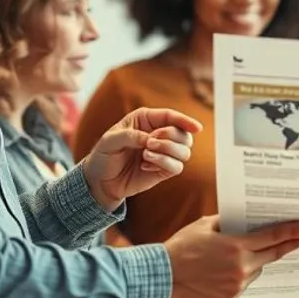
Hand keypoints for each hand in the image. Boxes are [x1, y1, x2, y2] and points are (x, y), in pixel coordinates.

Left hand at [83, 107, 201, 210]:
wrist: (100, 180)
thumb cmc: (104, 155)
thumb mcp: (110, 141)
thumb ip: (131, 136)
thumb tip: (151, 140)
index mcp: (146, 120)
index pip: (172, 117)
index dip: (186, 120)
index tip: (197, 128)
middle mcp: (158, 134)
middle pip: (183, 134)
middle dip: (169, 139)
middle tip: (148, 144)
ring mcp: (163, 153)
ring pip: (185, 151)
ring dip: (167, 152)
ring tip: (145, 155)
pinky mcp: (164, 170)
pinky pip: (177, 167)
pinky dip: (163, 165)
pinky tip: (145, 166)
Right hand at [164, 215, 298, 297]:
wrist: (162, 276)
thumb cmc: (182, 245)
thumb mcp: (206, 225)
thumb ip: (230, 221)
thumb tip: (249, 219)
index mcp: (236, 246)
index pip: (273, 237)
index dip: (295, 232)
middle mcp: (241, 268)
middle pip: (273, 255)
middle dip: (290, 245)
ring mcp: (236, 286)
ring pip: (258, 270)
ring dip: (256, 261)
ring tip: (239, 253)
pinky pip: (245, 283)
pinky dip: (243, 274)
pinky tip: (230, 268)